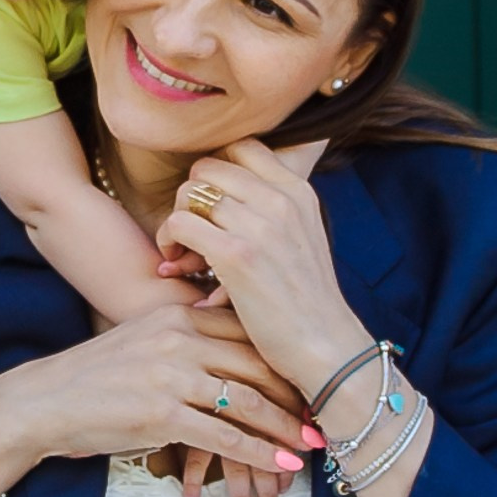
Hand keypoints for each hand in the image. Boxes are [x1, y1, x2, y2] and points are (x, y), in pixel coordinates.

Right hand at [0, 301, 316, 496]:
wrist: (45, 402)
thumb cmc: (96, 377)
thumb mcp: (144, 340)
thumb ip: (186, 339)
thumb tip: (230, 350)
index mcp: (178, 316)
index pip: (247, 332)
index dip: (283, 358)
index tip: (308, 378)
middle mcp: (179, 339)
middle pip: (257, 364)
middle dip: (295, 394)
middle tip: (323, 415)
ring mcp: (171, 376)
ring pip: (247, 401)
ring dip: (286, 427)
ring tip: (311, 444)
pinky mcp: (161, 414)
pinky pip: (224, 435)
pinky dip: (258, 451)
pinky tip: (281, 463)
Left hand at [153, 140, 368, 398]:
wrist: (327, 347)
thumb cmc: (306, 303)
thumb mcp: (304, 239)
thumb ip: (275, 211)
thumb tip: (225, 195)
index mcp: (298, 190)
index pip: (241, 148)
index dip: (215, 174)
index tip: (212, 207)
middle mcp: (280, 199)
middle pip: (207, 169)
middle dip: (190, 199)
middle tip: (191, 234)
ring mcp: (260, 225)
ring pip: (189, 194)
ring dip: (175, 222)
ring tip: (182, 254)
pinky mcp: (237, 255)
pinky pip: (180, 223)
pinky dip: (170, 241)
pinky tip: (177, 264)